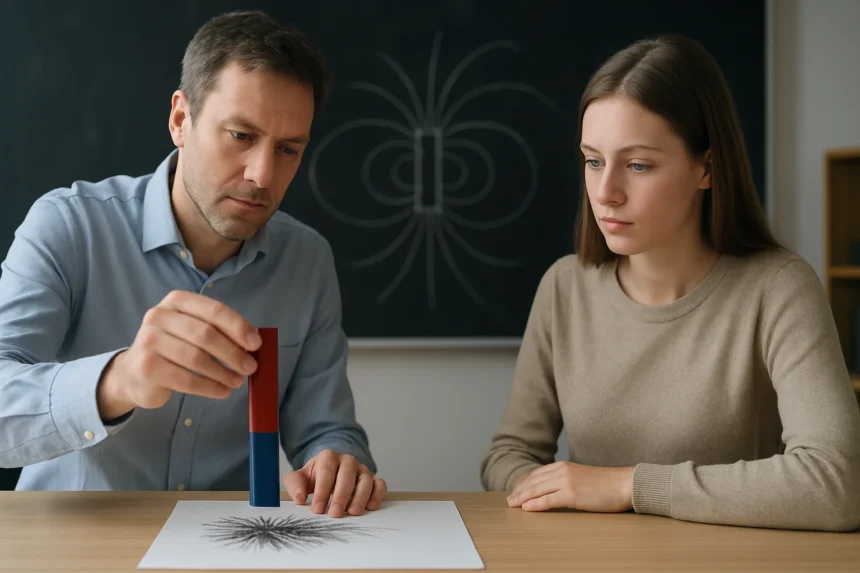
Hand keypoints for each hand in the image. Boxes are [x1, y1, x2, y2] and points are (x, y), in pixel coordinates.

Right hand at [96, 290, 260, 419]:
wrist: (133, 373)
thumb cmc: (173, 349)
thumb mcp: (193, 331)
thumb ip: (219, 331)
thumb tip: (254, 341)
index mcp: (177, 301)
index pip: (214, 311)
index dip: (238, 327)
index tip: (256, 344)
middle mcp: (159, 316)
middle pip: (206, 335)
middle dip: (233, 353)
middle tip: (250, 367)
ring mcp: (149, 341)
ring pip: (197, 359)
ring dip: (223, 373)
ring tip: (237, 381)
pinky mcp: (147, 367)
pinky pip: (187, 380)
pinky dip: (210, 387)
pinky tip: (222, 391)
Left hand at [283, 449, 386, 517]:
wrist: (330, 472)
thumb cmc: (315, 477)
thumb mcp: (300, 478)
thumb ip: (295, 484)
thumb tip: (300, 498)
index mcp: (328, 457)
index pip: (327, 471)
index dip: (322, 491)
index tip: (317, 509)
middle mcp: (347, 460)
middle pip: (347, 475)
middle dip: (341, 496)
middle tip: (334, 514)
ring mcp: (362, 469)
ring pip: (366, 480)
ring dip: (360, 497)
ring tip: (352, 513)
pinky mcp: (373, 479)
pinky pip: (380, 484)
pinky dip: (377, 495)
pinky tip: (369, 507)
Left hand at [507, 462, 633, 512]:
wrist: (624, 484)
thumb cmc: (606, 484)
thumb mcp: (581, 478)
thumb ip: (566, 481)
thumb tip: (553, 491)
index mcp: (563, 466)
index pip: (537, 475)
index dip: (524, 484)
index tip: (516, 492)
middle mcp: (562, 471)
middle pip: (533, 482)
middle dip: (519, 491)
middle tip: (509, 500)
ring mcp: (566, 482)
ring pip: (537, 490)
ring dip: (522, 498)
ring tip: (512, 505)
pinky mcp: (572, 494)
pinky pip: (548, 500)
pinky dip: (535, 505)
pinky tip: (526, 508)